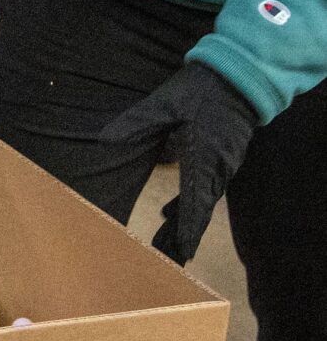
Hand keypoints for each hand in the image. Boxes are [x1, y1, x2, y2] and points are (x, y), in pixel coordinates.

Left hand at [100, 63, 257, 264]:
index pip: (195, 203)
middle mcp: (216, 169)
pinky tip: (169, 216)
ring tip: (165, 249)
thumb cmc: (200, 91)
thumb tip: (104, 140)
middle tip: (165, 262)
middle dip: (182, 238)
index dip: (187, 230)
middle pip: (198, 213)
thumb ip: (136, 124)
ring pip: (202, 205)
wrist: (238, 78)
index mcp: (203, 159)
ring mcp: (221, 167)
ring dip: (184, 226)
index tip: (180, 253)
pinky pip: (205, 192)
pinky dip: (189, 208)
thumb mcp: (164, 104)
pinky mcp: (220, 160)